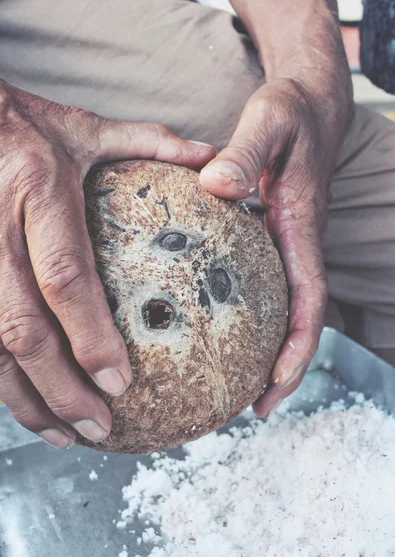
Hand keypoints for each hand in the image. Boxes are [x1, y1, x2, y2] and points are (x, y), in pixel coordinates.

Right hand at [0, 81, 214, 447]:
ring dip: (24, 398)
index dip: (90, 336)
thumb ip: (148, 143)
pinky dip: (0, 378)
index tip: (120, 382)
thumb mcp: (82, 126)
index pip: (65, 278)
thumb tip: (212, 161)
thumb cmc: (20, 121)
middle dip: (59, 388)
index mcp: (38, 190)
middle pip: (22, 328)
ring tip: (62, 435)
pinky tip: (26, 404)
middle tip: (98, 428)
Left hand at [200, 78, 351, 415]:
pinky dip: (253, 319)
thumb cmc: (291, 112)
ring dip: (268, 353)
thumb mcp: (270, 119)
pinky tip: (221, 331)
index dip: (299, 342)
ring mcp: (286, 247)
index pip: (309, 298)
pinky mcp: (272, 240)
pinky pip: (266, 289)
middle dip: (285, 367)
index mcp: (301, 228)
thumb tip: (216, 184)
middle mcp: (297, 246)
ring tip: (238, 390)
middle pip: (299, 320)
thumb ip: (247, 151)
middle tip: (255, 409)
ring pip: (284, 310)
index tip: (278, 378)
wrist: (310, 104)